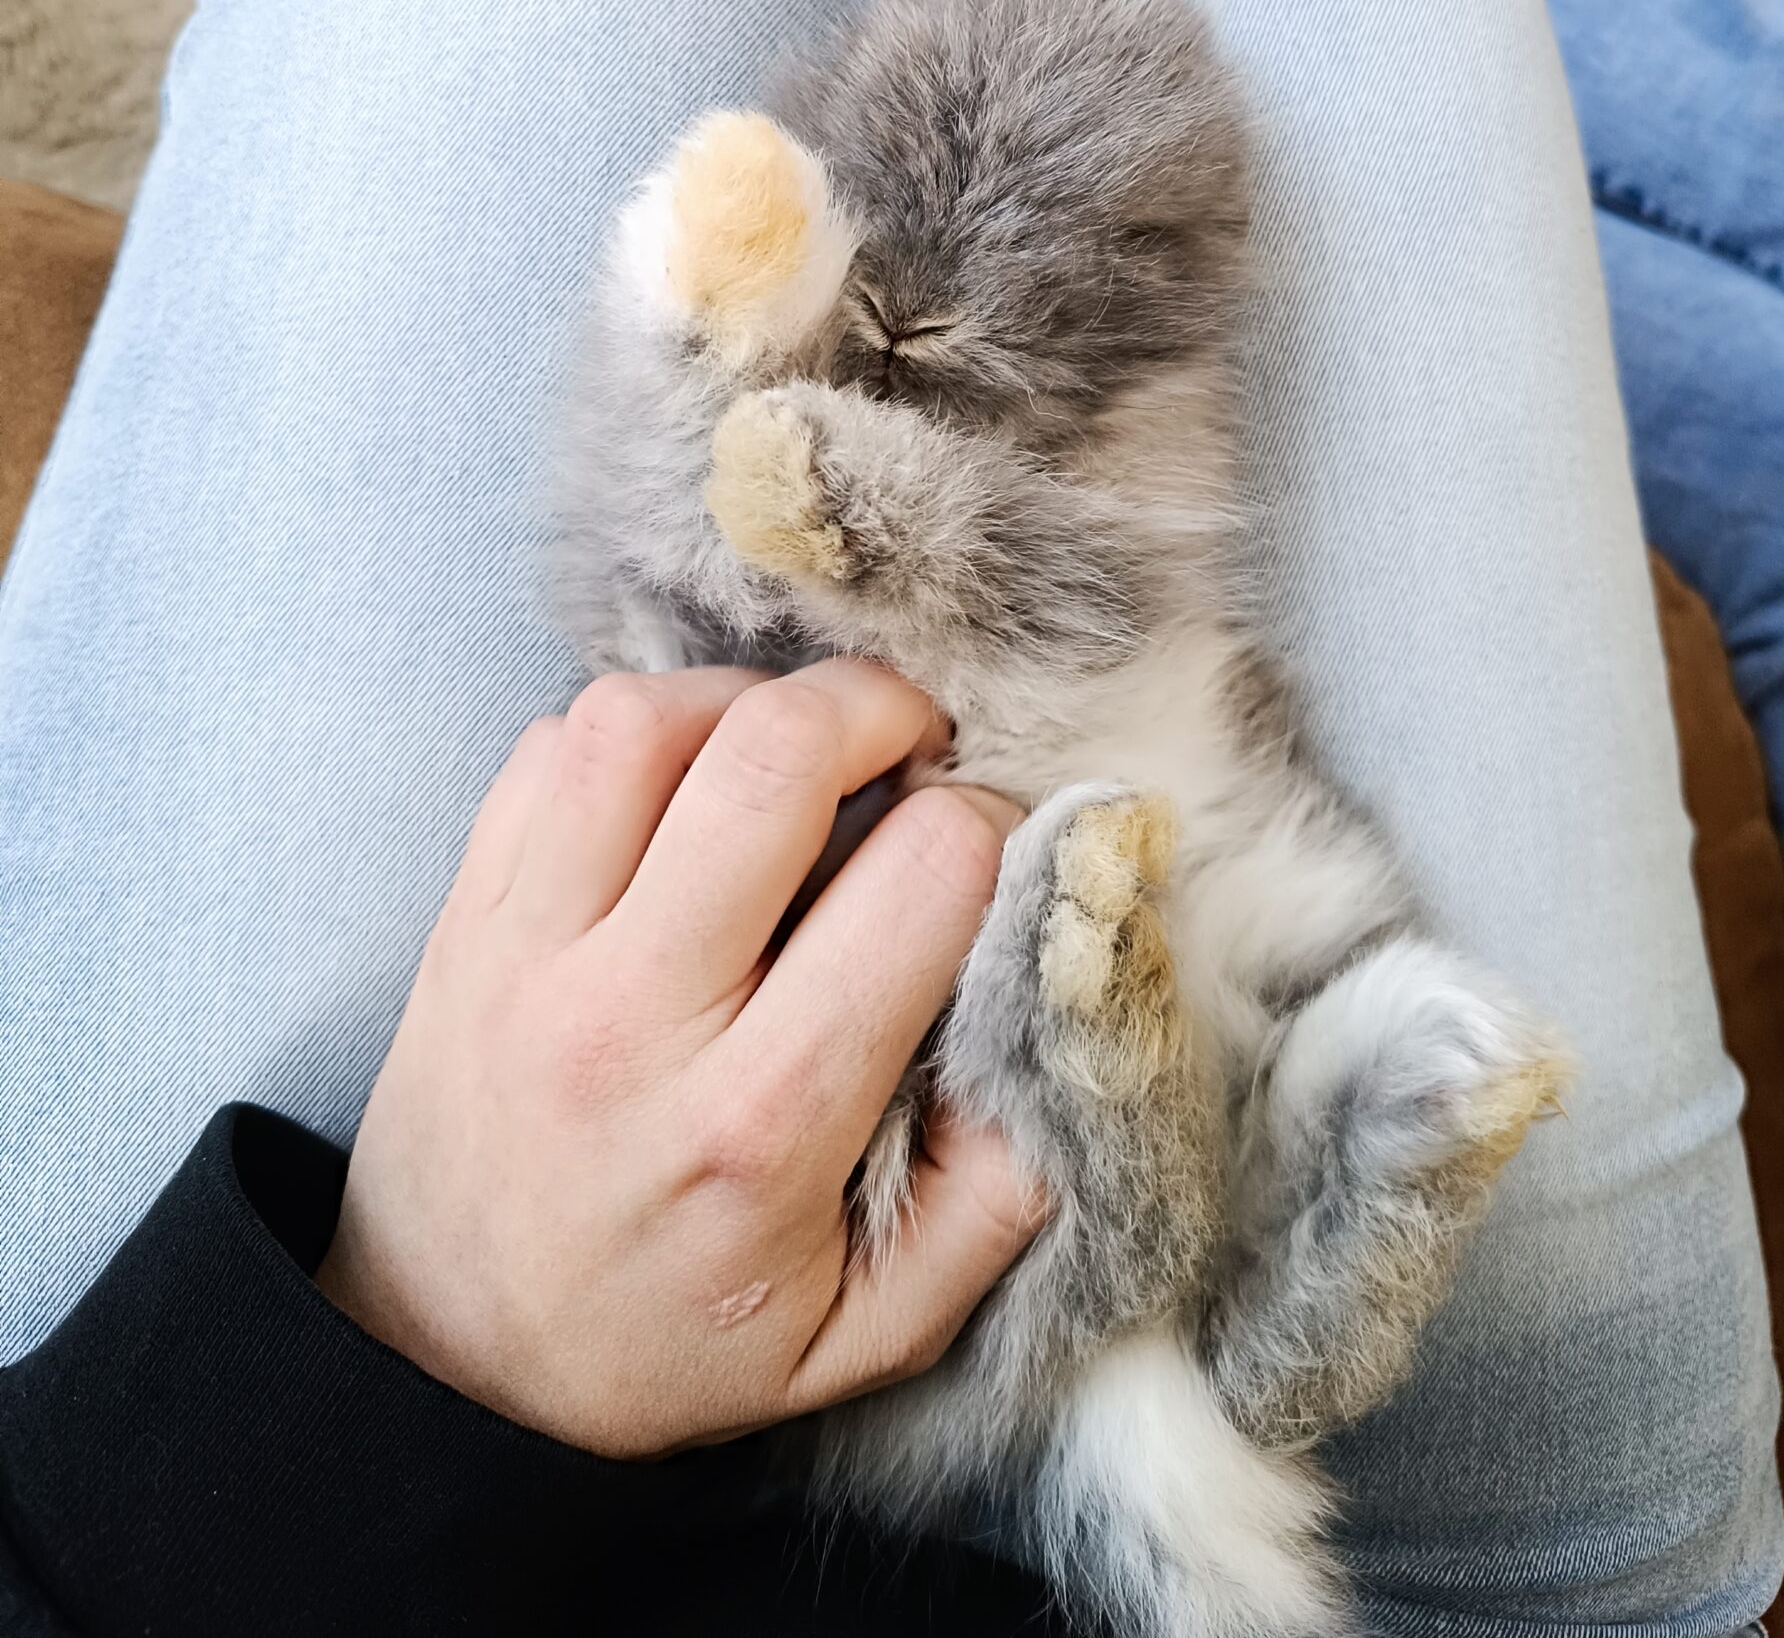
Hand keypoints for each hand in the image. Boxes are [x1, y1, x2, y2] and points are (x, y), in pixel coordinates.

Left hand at [316, 662, 1043, 1455]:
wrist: (444, 1361)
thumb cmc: (665, 1335)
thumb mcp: (863, 1332)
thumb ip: (992, 1201)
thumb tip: (1062, 1024)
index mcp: (761, 1121)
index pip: (922, 881)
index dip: (992, 828)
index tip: (991, 849)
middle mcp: (636, 1018)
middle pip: (774, 757)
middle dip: (880, 708)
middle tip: (911, 747)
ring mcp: (530, 954)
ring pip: (644, 721)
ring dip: (745, 700)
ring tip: (791, 751)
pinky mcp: (467, 916)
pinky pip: (549, 747)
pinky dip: (636, 729)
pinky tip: (684, 784)